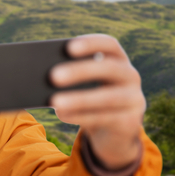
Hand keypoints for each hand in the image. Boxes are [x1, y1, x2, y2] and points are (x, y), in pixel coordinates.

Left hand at [50, 34, 144, 172]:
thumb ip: (69, 77)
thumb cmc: (92, 100)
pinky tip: (61, 114)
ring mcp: (135, 100)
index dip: (91, 44)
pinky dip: (81, 116)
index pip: (109, 44)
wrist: (115, 132)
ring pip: (108, 97)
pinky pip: (104, 118)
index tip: (68, 47)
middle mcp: (131, 76)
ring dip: (79, 99)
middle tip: (53, 76)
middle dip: (81, 71)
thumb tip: (39, 75)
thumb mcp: (84, 86)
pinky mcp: (130, 123)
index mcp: (118, 60)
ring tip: (54, 101)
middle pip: (109, 68)